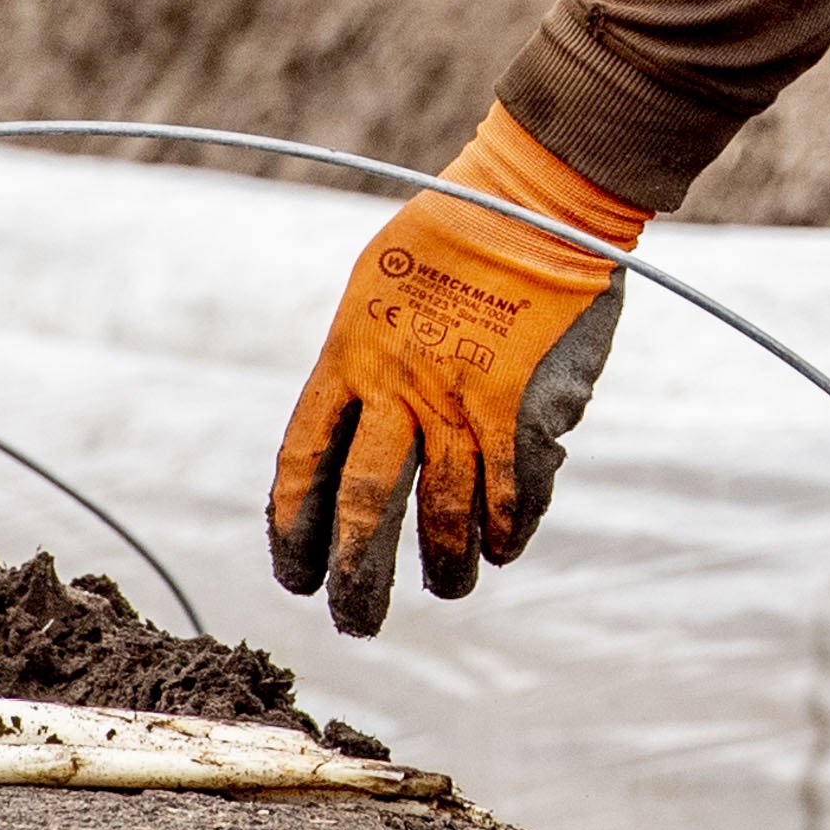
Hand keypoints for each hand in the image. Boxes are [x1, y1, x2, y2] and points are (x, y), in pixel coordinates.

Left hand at [270, 107, 648, 635]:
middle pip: (365, 512)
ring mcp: (467, 409)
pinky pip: (514, 502)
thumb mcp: (375, 291)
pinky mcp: (530, 418)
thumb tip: (354, 434)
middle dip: (357, 582)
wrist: (536, 206)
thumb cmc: (449, 237)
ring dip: (444, 570)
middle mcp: (400, 393)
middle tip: (356, 624)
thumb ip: (362, 365)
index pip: (301, 467)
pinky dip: (507, 533)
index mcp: (349, 359)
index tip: (296, 577)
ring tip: (446, 588)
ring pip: (446, 521)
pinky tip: (502, 548)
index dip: (293, 533)